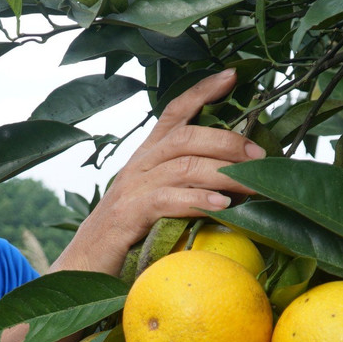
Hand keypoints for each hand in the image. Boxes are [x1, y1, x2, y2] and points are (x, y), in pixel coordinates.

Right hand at [55, 69, 264, 275]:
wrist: (82, 266)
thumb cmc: (128, 235)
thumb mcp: (155, 201)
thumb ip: (184, 185)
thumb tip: (235, 183)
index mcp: (147, 156)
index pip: (174, 112)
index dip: (202, 90)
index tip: (232, 75)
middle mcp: (138, 165)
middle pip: (185, 137)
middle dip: (227, 141)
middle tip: (260, 156)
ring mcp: (131, 188)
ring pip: (182, 167)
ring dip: (223, 174)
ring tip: (253, 185)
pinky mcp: (127, 216)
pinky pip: (166, 199)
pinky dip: (196, 201)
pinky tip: (221, 207)